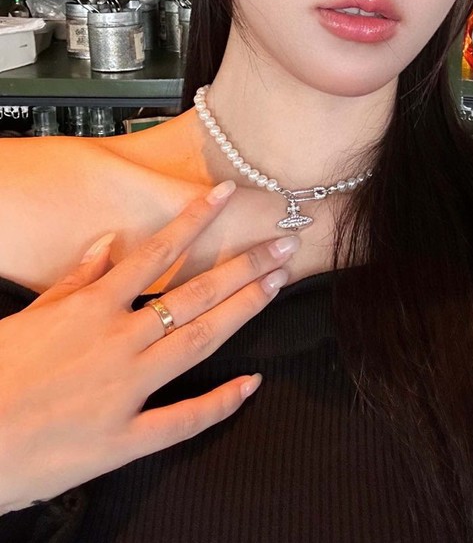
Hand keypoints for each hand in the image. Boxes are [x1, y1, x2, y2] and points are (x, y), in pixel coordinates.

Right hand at [0, 179, 298, 514]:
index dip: (196, 220)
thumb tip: (106, 242)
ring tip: (277, 284)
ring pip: (200, 341)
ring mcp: (127, 390)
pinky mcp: (125, 439)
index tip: (227, 195)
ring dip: (244, 310)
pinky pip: (184, 420)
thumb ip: (72, 279)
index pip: (157, 252)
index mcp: (92, 309)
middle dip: (244, 264)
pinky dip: (221, 402)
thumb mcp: (27, 315)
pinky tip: (251, 384)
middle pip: (195, 294)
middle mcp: (118, 343)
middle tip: (283, 244)